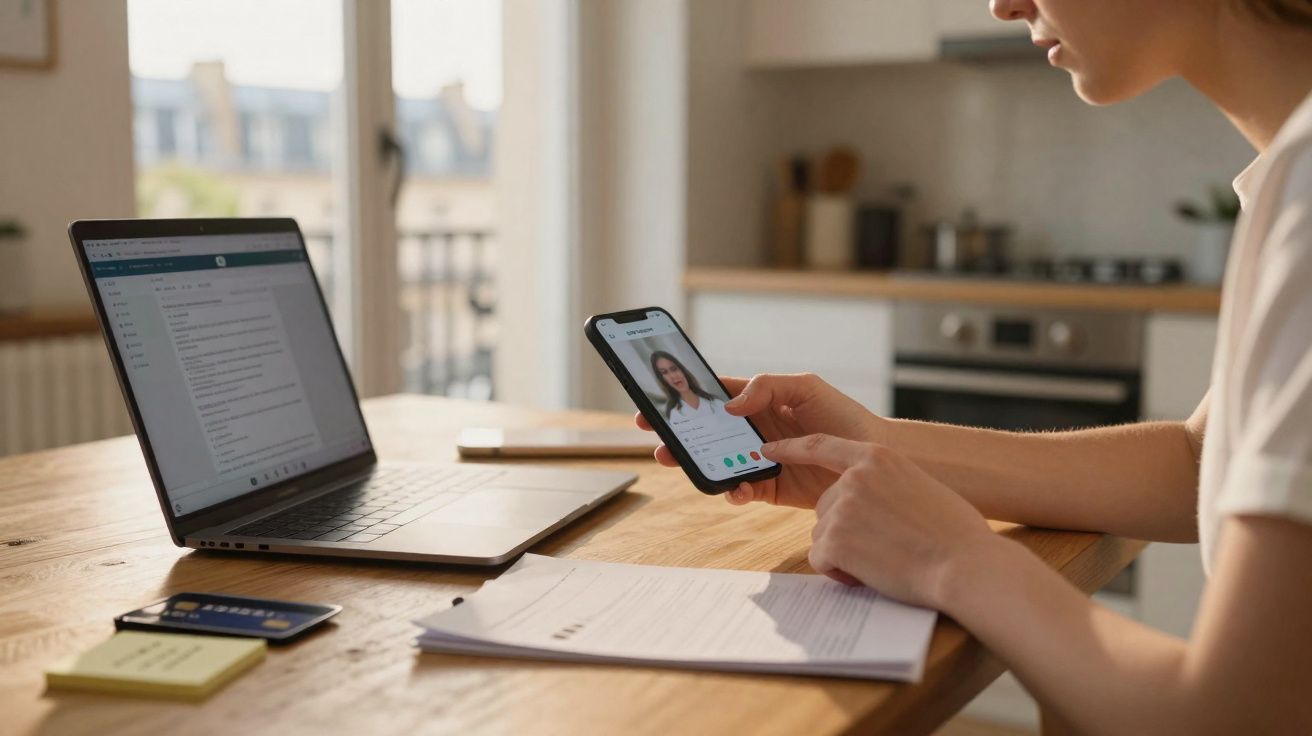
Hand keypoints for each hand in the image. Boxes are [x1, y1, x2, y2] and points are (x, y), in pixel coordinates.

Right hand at [635, 373, 880, 508]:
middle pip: (706, 433)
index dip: (684, 399)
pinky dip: (732, 491)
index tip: (656, 402)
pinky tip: (733, 488)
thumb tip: (730, 406)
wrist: (875, 457)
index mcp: (757, 403)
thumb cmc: (843, 416)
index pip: (713, 398)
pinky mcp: (770, 489)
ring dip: (696, 465)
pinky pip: (742, 491)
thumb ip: (767, 387)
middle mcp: (753, 432)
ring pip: (717, 464)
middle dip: (678, 436)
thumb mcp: (805, 387)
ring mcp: (759, 462)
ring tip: (680, 463)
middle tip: (656, 441)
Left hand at [763, 433, 996, 608]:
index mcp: (877, 456)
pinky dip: (840, 573)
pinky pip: (821, 560)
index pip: (822, 445)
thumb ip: (886, 484)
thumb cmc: (954, 534)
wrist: (965, 565)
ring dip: (845, 554)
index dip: (793, 447)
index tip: (769, 449)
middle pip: (824, 506)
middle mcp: (853, 476)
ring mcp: (841, 506)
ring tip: (886, 558)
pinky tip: (873, 572)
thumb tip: (868, 499)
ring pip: (823, 536)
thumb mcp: (919, 486)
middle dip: (844, 531)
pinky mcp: (834, 538)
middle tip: (884, 546)